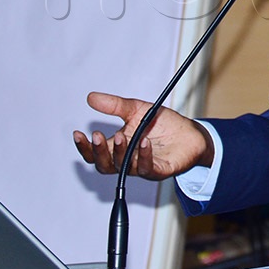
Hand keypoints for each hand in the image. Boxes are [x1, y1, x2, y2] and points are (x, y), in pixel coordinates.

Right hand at [73, 92, 212, 179]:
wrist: (190, 133)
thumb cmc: (162, 124)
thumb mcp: (136, 109)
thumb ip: (114, 105)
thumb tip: (91, 97)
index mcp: (118, 147)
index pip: (95, 153)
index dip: (84, 146)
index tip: (78, 133)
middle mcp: (128, 160)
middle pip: (105, 165)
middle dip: (98, 152)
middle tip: (96, 136)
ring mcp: (143, 167)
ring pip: (124, 168)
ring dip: (119, 153)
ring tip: (120, 136)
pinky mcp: (160, 170)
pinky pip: (148, 168)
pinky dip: (144, 156)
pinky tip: (144, 143)